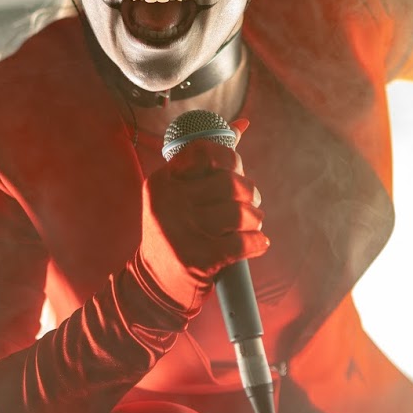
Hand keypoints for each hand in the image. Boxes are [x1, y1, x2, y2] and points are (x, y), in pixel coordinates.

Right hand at [134, 118, 266, 310]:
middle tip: (251, 203)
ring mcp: (182, 232)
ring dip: (255, 218)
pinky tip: (258, 243)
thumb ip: (208, 161)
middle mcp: (168, 203)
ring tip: (253, 224)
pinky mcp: (198, 259)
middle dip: (250, 193)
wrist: (153, 287)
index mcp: (162, 182)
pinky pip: (243, 242)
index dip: (229, 159)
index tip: (234, 171)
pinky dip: (258, 242)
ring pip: (239, 212)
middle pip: (229, 183)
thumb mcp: (179, 195)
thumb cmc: (175, 233)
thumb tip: (241, 125)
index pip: (204, 151)